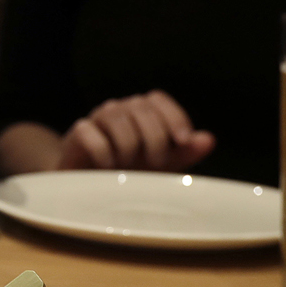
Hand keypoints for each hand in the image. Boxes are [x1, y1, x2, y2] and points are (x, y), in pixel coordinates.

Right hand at [57, 91, 214, 171]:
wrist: (88, 186)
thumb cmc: (127, 172)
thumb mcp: (160, 166)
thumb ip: (183, 152)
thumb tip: (208, 139)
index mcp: (139, 112)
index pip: (157, 99)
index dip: (173, 116)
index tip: (183, 140)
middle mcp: (118, 110)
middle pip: (140, 107)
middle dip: (154, 137)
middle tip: (156, 163)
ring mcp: (96, 119)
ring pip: (116, 117)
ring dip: (128, 145)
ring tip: (128, 167)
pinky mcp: (76, 134)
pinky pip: (90, 133)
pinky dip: (103, 151)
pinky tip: (107, 167)